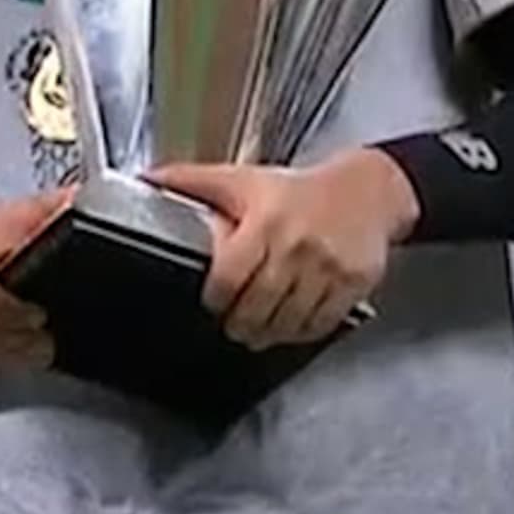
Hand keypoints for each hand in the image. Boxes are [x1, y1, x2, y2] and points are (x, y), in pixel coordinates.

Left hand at [147, 151, 417, 348]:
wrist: (368, 190)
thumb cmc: (298, 190)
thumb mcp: (243, 179)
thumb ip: (192, 181)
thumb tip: (145, 179)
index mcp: (266, 222)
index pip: (230, 277)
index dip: (216, 298)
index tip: (211, 303)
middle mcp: (298, 247)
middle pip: (259, 306)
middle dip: (240, 324)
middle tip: (230, 327)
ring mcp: (329, 269)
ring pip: (289, 320)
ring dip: (267, 334)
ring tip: (253, 333)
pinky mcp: (354, 284)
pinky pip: (322, 323)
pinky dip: (300, 332)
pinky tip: (287, 328)